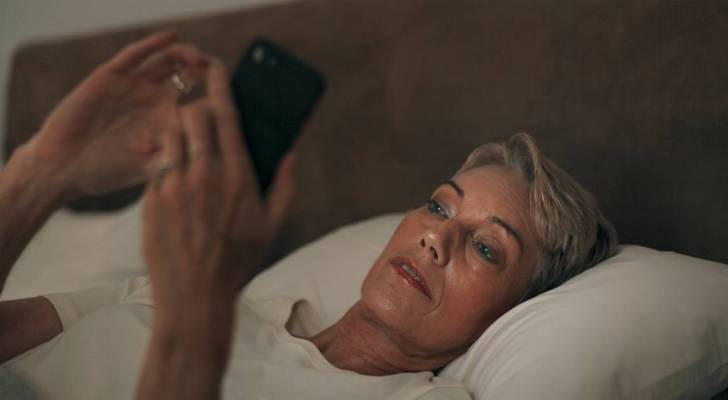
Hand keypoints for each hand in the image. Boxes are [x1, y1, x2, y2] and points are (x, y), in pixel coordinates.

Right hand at [23, 31, 210, 200]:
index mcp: (167, 122)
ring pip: (167, 61)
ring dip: (185, 54)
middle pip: (188, 76)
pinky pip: (136, 55)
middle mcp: (154, 101)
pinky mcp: (112, 76)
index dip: (217, 97)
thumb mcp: (148, 169)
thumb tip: (208, 154)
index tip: (233, 97)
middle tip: (218, 70)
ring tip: (199, 56)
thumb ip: (176, 158)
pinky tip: (172, 37)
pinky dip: (155, 44)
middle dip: (205, 69)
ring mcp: (134, 86)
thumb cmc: (106, 173)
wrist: (63, 167)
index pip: (200, 103)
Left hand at [142, 58, 295, 329]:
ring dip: (177, 129)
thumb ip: (285, 185)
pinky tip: (176, 178)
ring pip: (169, 133)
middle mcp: (203, 174)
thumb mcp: (272, 225)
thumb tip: (290, 153)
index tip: (216, 68)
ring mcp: (173, 185)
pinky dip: (166, 160)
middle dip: (196, 107)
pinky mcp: (150, 199)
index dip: (219, 84)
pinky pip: (156, 163)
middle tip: (202, 115)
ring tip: (186, 142)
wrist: (194, 295)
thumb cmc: (238, 261)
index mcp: (236, 175)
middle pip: (191, 114)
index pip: (225, 114)